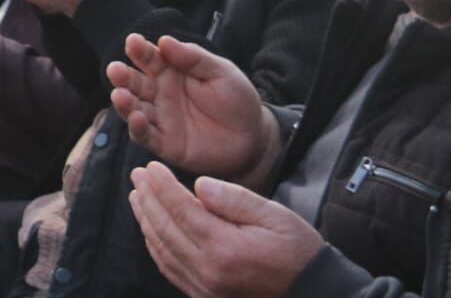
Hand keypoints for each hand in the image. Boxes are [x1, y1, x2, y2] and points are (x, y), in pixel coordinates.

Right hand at [108, 35, 277, 185]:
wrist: (254, 139)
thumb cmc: (237, 100)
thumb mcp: (222, 72)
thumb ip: (193, 57)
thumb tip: (164, 40)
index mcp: (171, 71)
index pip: (150, 58)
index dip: (140, 49)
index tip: (134, 42)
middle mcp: (160, 93)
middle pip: (135, 82)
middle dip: (123, 76)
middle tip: (116, 70)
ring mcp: (160, 118)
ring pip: (134, 108)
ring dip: (124, 102)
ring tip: (120, 95)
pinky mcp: (164, 143)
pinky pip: (145, 135)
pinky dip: (137, 128)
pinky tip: (136, 119)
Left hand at [129, 164, 325, 297]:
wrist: (313, 292)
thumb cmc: (296, 250)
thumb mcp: (274, 215)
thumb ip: (234, 199)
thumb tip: (198, 185)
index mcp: (225, 247)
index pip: (180, 209)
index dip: (161, 185)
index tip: (150, 167)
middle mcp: (209, 271)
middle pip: (164, 229)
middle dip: (147, 199)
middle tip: (137, 176)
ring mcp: (204, 288)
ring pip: (162, 249)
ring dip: (145, 220)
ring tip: (137, 196)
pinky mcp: (205, 296)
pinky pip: (170, 269)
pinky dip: (156, 246)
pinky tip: (151, 228)